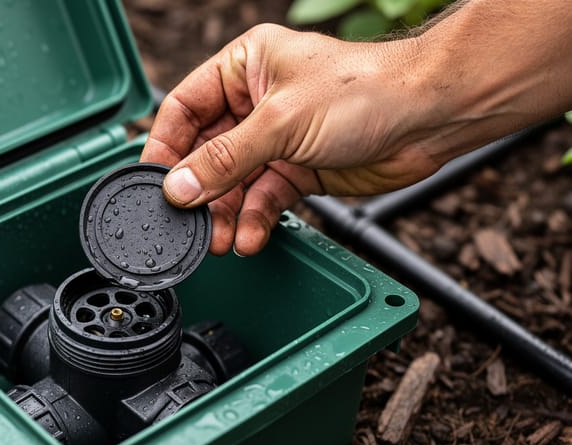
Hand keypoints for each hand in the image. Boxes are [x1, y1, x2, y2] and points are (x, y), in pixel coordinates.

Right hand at [141, 24, 444, 255]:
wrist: (428, 118)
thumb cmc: (365, 91)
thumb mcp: (280, 122)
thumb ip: (224, 159)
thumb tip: (177, 188)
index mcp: (243, 68)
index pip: (185, 108)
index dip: (165, 147)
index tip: (152, 184)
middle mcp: (255, 103)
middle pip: (206, 153)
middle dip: (199, 192)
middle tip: (187, 224)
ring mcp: (276, 139)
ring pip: (233, 183)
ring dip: (224, 214)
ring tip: (218, 240)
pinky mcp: (297, 170)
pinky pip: (263, 199)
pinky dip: (254, 220)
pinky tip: (248, 238)